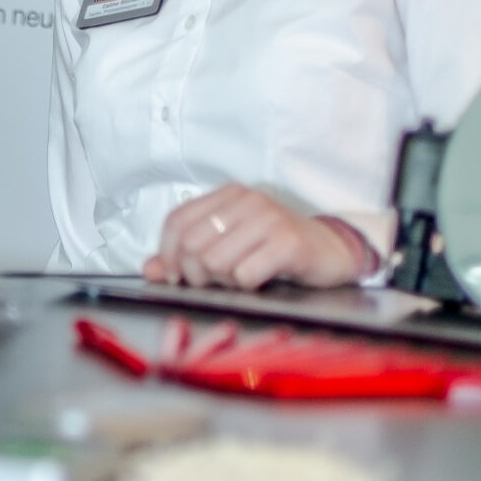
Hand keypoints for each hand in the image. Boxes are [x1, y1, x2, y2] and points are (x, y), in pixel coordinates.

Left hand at [143, 185, 372, 291]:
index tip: (176, 275)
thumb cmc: (274, 248)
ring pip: (216, 261)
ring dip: (224, 280)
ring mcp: (269, 219)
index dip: (167, 254)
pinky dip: (247, 285)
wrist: (331, 250)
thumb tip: (149, 269)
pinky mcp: (288, 242)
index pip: (176, 221)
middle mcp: (247, 200)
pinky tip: (261, 278)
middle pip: (192, 245)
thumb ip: (186, 256)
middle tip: (214, 280)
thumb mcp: (227, 246)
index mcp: (227, 195)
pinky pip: (246, 274)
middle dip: (196, 274)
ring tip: (242, 275)